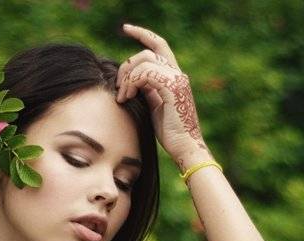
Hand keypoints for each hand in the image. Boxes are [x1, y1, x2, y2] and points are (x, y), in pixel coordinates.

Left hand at [115, 23, 211, 170]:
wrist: (185, 147)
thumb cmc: (170, 133)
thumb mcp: (154, 106)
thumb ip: (147, 90)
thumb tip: (132, 81)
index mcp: (174, 76)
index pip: (159, 45)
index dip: (143, 34)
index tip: (126, 28)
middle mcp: (177, 74)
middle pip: (146, 53)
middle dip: (126, 66)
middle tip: (118, 87)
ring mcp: (177, 79)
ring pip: (145, 61)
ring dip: (127, 77)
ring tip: (122, 96)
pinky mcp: (173, 87)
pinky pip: (146, 73)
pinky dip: (132, 83)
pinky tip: (127, 98)